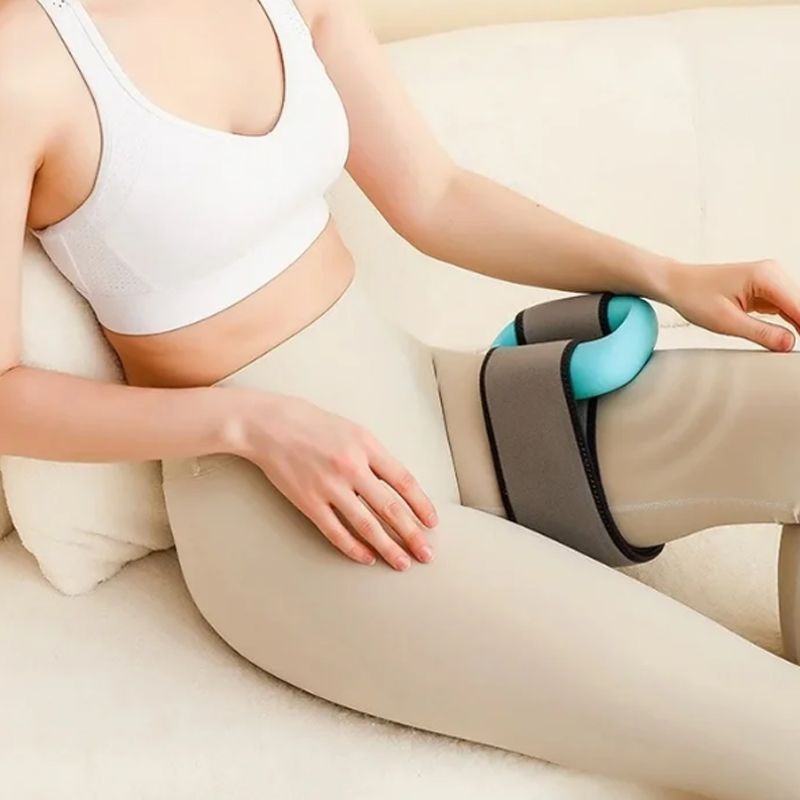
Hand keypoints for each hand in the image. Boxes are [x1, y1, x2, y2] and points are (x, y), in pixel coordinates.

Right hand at [227, 389, 438, 570]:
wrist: (270, 425)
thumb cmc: (314, 425)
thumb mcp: (353, 431)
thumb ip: (376, 457)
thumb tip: (400, 487)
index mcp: (367, 446)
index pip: (404, 481)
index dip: (421, 504)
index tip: (432, 522)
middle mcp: (351, 467)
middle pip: (390, 507)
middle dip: (412, 534)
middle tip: (427, 554)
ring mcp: (329, 486)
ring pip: (366, 525)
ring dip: (387, 548)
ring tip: (403, 563)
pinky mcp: (308, 501)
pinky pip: (335, 531)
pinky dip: (353, 548)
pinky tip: (367, 558)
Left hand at [661, 258, 799, 350]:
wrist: (677, 284)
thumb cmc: (695, 297)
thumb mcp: (727, 321)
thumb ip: (761, 333)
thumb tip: (790, 345)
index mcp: (767, 277)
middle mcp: (774, 273)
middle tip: (795, 353)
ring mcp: (772, 280)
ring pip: (798, 308)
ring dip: (799, 327)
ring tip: (792, 348)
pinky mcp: (766, 290)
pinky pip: (787, 309)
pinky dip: (792, 324)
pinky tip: (789, 340)